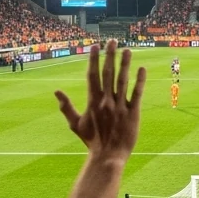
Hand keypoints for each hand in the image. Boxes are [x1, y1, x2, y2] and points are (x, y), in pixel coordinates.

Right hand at [54, 40, 146, 162]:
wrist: (107, 156)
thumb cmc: (92, 141)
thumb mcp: (75, 125)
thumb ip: (66, 107)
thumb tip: (56, 92)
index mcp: (92, 101)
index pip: (92, 75)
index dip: (94, 60)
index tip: (95, 46)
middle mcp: (106, 101)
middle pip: (107, 73)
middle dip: (109, 56)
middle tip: (112, 41)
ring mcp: (120, 106)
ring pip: (122, 80)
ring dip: (124, 64)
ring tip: (127, 49)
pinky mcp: (133, 113)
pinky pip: (136, 94)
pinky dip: (139, 81)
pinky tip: (142, 69)